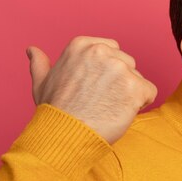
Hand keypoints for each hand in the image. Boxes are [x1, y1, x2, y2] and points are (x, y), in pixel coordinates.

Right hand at [26, 36, 157, 143]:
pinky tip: (121, 113)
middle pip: (127, 63)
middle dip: (119, 82)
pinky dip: (141, 105)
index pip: (112, 49)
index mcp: (82, 45)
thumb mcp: (41, 83)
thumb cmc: (54, 112)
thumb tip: (32, 50)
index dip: (106, 72)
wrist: (65, 135)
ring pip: (138, 78)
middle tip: (100, 101)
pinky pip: (150, 92)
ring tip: (108, 108)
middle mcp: (101, 51)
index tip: (93, 88)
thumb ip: (40, 63)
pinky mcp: (135, 87)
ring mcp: (119, 68)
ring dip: (129, 94)